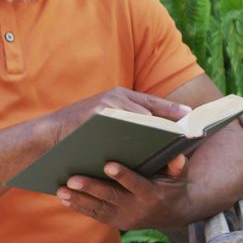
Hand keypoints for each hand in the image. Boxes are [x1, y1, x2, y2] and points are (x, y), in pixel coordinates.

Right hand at [45, 87, 191, 144]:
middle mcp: (117, 96)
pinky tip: (153, 146)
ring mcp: (108, 104)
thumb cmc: (80, 132)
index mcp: (120, 97)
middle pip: (152, 108)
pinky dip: (140, 133)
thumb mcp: (107, 123)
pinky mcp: (98, 113)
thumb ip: (127, 123)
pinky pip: (125, 124)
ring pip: (142, 116)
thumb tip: (154, 134)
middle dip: (173, 119)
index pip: (153, 102)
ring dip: (161, 128)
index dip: (173, 109)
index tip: (193, 116)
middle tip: (192, 130)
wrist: (49, 135)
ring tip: (178, 140)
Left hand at [56, 154, 195, 230]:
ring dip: (78, 199)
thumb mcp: (179, 175)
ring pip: (98, 208)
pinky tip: (64, 198)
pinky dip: (79, 207)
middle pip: (110, 197)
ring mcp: (124, 217)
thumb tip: (177, 155)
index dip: (123, 176)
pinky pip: (95, 215)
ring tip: (61, 190)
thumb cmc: (173, 185)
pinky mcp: (115, 221)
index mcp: (151, 194)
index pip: (136, 184)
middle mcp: (136, 208)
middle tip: (72, 179)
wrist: (172, 213)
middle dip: (91, 188)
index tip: (109, 165)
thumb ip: (177, 165)